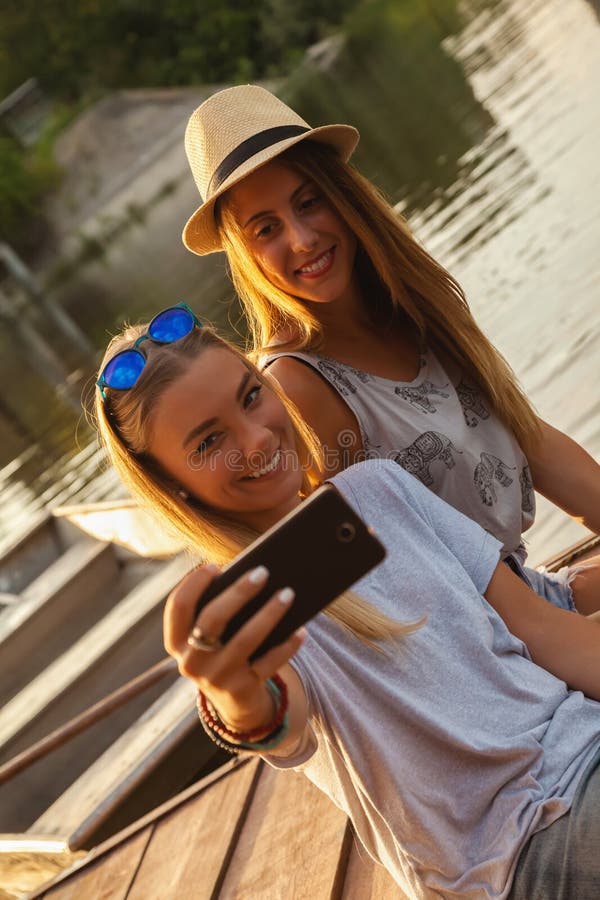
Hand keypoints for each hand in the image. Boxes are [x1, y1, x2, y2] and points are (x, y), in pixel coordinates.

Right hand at [163, 563, 304, 731]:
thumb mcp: (209, 636)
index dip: (194, 583)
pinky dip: (286, 645)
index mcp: (177, 641)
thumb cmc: (223, 650)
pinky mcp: (242, 689)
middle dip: (238, 593)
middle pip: (213, 619)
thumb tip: (251, 576)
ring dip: (269, 613)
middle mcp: (191, 661)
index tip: (215, 567)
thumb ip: (216, 610)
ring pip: (245, 639)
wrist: (234, 701)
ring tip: (288, 593)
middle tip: (263, 572)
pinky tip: (300, 630)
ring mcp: (217, 677)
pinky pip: (269, 663)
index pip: (178, 607)